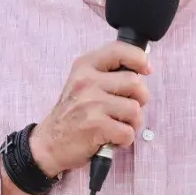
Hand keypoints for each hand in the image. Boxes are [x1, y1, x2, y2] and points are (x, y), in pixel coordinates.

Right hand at [29, 42, 151, 176]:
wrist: (49, 144)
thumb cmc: (72, 115)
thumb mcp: (82, 83)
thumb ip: (107, 74)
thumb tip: (142, 68)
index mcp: (84, 67)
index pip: (119, 50)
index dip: (139, 58)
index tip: (146, 69)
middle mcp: (87, 81)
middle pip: (135, 82)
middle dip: (140, 99)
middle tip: (127, 109)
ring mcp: (91, 103)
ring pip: (134, 110)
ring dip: (132, 123)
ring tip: (117, 126)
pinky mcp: (96, 126)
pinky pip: (128, 132)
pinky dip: (124, 140)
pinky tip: (111, 139)